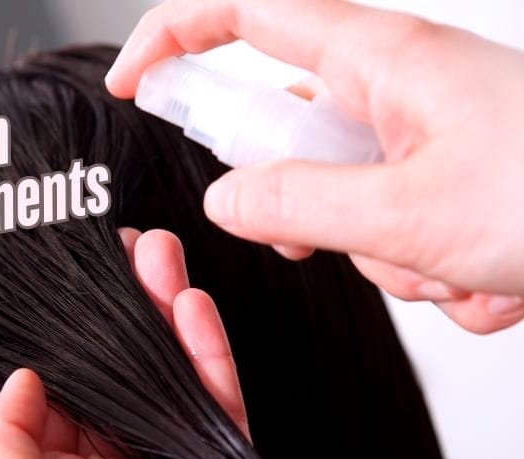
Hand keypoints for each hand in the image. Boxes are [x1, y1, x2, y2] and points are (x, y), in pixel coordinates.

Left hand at [0, 229, 288, 458]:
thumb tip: (21, 380)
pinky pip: (220, 411)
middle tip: (125, 249)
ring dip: (166, 317)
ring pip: (170, 384)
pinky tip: (192, 305)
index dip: (68, 337)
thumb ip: (3, 438)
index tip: (75, 281)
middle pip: (119, 380)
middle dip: (121, 313)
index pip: (61, 394)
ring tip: (159, 254)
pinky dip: (209, 357)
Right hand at [105, 0, 523, 333]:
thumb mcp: (406, 211)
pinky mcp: (441, 184)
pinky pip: (393, 236)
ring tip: (453, 264)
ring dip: (383, 256)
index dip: (174, 41)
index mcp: (379, 61)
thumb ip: (295, 204)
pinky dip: (424, 271)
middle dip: (304, 208)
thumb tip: (225, 201)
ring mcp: (418, 141)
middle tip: (341, 236)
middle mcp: (394, 92)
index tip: (131, 84)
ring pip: (342, 205)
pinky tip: (483, 277)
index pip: (243, 19)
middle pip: (288, 135)